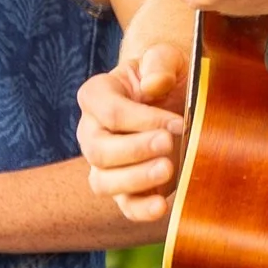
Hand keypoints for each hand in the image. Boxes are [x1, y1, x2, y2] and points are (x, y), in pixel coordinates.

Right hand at [78, 40, 189, 225]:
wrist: (175, 97)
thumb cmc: (165, 74)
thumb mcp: (167, 57)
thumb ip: (160, 63)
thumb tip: (153, 85)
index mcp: (97, 96)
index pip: (108, 112)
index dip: (141, 120)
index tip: (176, 123)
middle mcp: (92, 132)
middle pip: (98, 151)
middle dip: (134, 150)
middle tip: (168, 144)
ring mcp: (105, 165)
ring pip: (104, 182)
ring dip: (135, 179)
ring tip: (168, 169)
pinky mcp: (126, 189)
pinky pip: (125, 206)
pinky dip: (141, 210)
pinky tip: (162, 206)